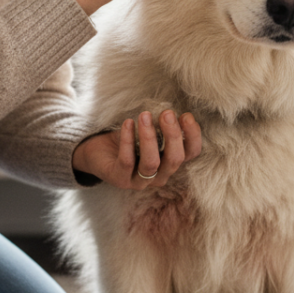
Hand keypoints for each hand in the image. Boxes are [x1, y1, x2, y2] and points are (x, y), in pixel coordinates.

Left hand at [72, 110, 201, 189]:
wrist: (100, 150)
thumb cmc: (129, 138)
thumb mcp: (150, 130)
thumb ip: (162, 125)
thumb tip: (172, 111)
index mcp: (171, 162)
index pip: (191, 153)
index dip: (193, 136)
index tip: (186, 116)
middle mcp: (160, 175)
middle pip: (174, 159)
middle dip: (173, 135)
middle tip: (167, 113)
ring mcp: (140, 181)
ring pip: (151, 163)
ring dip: (149, 138)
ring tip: (145, 115)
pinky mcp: (120, 179)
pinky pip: (127, 160)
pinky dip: (128, 140)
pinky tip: (127, 123)